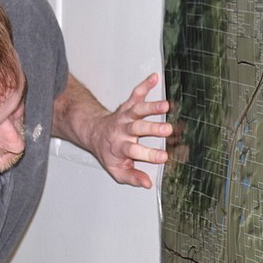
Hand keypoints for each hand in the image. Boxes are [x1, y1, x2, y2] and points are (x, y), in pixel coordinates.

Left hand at [90, 73, 171, 187]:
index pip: (135, 152)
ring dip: (152, 106)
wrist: (94, 133)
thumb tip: (148, 184)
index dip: (149, 154)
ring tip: (166, 105)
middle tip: (168, 129)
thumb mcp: (117, 170)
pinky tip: (154, 77)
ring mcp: (125, 116)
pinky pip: (136, 93)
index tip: (164, 157)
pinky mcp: (128, 105)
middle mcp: (122, 130)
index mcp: (120, 147)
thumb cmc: (109, 152)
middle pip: (137, 128)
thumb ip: (132, 177)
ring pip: (138, 110)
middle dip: (152, 128)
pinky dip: (145, 84)